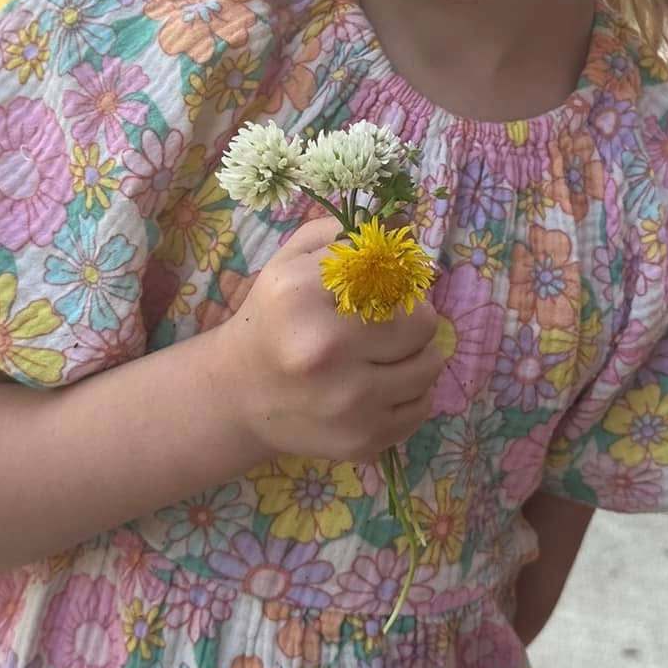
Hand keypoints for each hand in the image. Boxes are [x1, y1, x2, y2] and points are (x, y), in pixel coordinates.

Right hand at [218, 216, 443, 463]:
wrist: (238, 395)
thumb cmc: (273, 319)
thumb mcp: (291, 261)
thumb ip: (344, 235)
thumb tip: (403, 227)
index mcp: (305, 296)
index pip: (396, 278)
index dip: (400, 282)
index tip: (387, 290)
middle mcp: (325, 351)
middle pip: (423, 325)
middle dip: (414, 320)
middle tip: (392, 324)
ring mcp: (347, 403)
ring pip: (430, 368)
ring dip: (418, 358)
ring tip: (388, 355)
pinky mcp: (362, 440)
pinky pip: (422, 409)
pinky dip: (411, 395)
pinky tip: (382, 386)